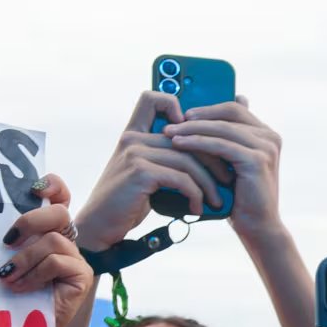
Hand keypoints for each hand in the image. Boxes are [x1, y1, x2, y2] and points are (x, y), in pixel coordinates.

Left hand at [0, 174, 93, 326]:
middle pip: (59, 212)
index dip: (53, 186)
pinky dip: (34, 273)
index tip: (34, 188)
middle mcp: (67, 241)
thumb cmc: (12, 297)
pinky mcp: (82, 276)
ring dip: (25, 259)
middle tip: (7, 241)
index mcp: (49, 232)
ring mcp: (77, 258)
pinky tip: (20, 286)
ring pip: (54, 240)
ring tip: (6, 277)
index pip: (60, 198)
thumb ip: (9, 242)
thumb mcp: (7, 262)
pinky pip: (57, 262)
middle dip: (30, 221)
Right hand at [76, 92, 226, 246]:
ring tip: (215, 200)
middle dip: (212, 158)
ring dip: (208, 183)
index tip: (193, 132)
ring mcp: (135, 153)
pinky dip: (195, 195)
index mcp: (133, 134)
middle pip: (186, 136)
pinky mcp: (140, 172)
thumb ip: (165, 161)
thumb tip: (206, 161)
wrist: (100, 227)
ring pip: (188, 159)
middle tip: (226, 179)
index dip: (175, 105)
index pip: (152, 99)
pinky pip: (181, 178)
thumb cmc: (127, 203)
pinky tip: (196, 208)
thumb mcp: (146, 175)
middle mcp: (133, 138)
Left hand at [163, 96, 285, 242]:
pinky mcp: (257, 160)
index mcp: (267, 134)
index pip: (234, 109)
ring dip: (192, 128)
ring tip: (169, 132)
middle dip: (198, 115)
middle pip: (229, 113)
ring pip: (222, 128)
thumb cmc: (242, 198)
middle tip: (171, 120)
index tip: (183, 114)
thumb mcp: (233, 164)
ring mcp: (266, 148)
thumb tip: (203, 125)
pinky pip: (221, 145)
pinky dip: (197, 142)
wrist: (258, 227)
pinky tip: (179, 143)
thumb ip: (227, 141)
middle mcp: (270, 137)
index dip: (207, 108)